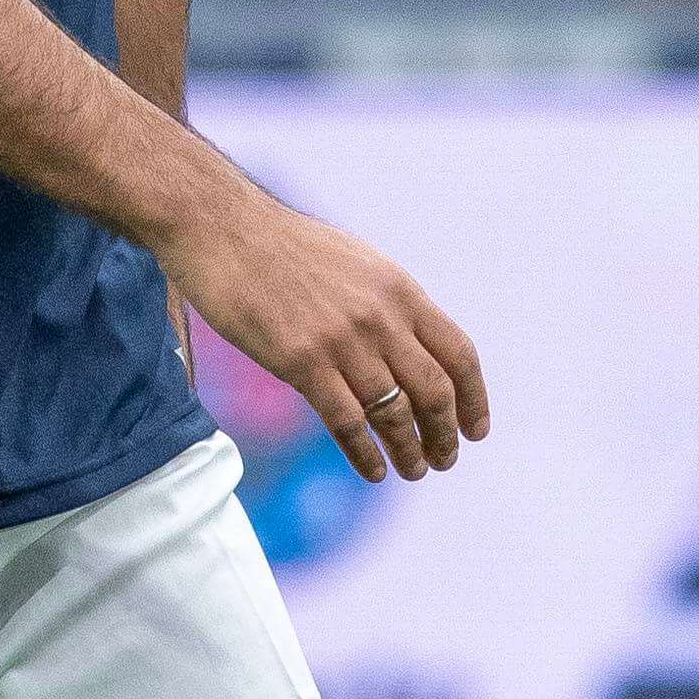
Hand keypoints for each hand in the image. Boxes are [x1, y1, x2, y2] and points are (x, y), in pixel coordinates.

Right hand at [159, 179, 487, 484]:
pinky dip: (366, 454)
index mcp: (399, 289)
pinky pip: (347, 422)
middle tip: (444, 460)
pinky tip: (374, 470)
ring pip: (394, 413)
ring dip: (409, 451)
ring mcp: (342, 341)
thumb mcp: (356, 263)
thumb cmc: (284, 246)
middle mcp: (380, 317)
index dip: (474, 398)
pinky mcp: (301, 362)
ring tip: (412, 471)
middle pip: (434, 391)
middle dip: (444, 434)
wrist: (223, 227)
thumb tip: (409, 345)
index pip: (458, 353)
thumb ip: (387, 304)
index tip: (475, 429)